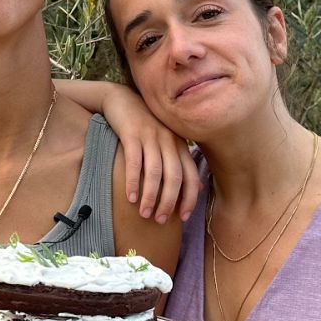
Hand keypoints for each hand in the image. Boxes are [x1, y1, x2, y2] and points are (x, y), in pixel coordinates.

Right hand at [100, 85, 199, 222]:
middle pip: (174, 177)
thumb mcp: (168, 141)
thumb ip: (182, 162)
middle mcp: (169, 140)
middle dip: (169, 202)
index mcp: (180, 144)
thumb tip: (198, 187)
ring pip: (155, 172)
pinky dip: (134, 182)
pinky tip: (130, 197)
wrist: (121, 100)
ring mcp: (151, 136)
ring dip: (151, 196)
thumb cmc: (145, 126)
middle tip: (160, 220)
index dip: (190, 198)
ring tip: (144, 213)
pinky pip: (135, 162)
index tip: (184, 217)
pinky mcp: (132, 134)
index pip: (190, 175)